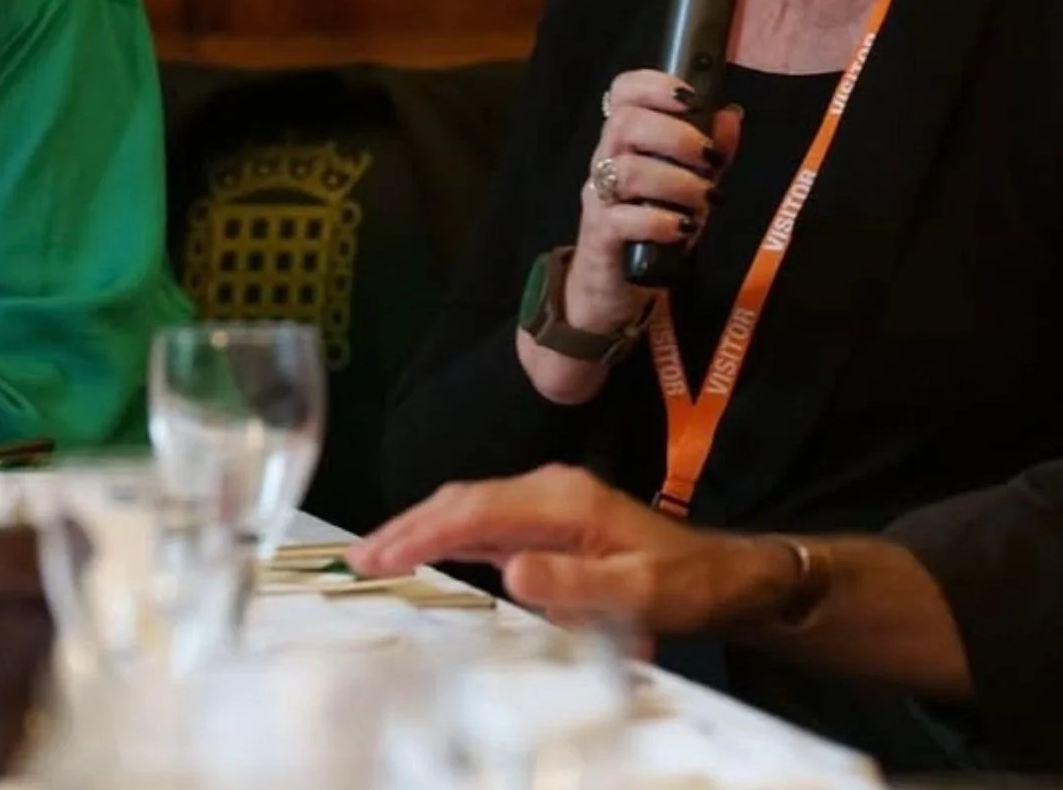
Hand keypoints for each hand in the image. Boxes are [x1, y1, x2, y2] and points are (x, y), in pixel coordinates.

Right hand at [349, 465, 789, 635]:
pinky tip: (424, 550)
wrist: (723, 574)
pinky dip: (447, 534)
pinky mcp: (547, 521)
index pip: (475, 510)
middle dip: (408, 525)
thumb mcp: (639, 592)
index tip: (382, 555)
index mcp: (563, 500)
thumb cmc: (685, 583)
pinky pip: (484, 523)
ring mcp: (545, 504)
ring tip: (375, 555)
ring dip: (421, 529)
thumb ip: (575, 584)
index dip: (424, 531)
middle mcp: (547, 491)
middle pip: (461, 501)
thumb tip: (508, 572)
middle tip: (360, 558)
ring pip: (467, 509)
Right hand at [517, 72, 740, 403]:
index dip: (654, 84)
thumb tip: (732, 115)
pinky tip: (683, 229)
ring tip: (704, 201)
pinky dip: (659, 220)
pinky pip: (621, 219)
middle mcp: (606, 161)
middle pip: (625, 123)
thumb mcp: (688, 187)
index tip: (691, 99)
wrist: (611, 290)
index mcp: (625, 141)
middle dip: (676, 135)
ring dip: (676, 181)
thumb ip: (710, 152)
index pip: (622, 92)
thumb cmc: (651, 230)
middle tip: (710, 160)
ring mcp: (599, 198)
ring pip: (626, 169)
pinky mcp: (599, 236)